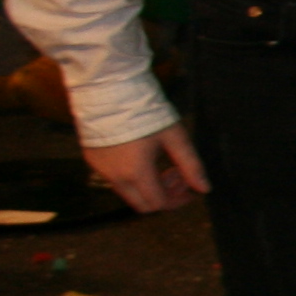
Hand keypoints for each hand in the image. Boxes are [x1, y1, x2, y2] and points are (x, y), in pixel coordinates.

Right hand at [85, 123, 209, 214]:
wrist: (107, 90)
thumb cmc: (145, 112)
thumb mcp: (174, 137)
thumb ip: (191, 165)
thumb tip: (204, 189)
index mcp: (136, 173)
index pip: (159, 204)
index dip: (178, 201)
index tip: (190, 188)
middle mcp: (114, 177)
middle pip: (141, 204)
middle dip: (164, 196)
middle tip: (177, 176)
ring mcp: (100, 169)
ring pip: (128, 193)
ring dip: (148, 187)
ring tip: (162, 164)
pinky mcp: (91, 160)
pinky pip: (114, 179)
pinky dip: (132, 178)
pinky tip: (142, 158)